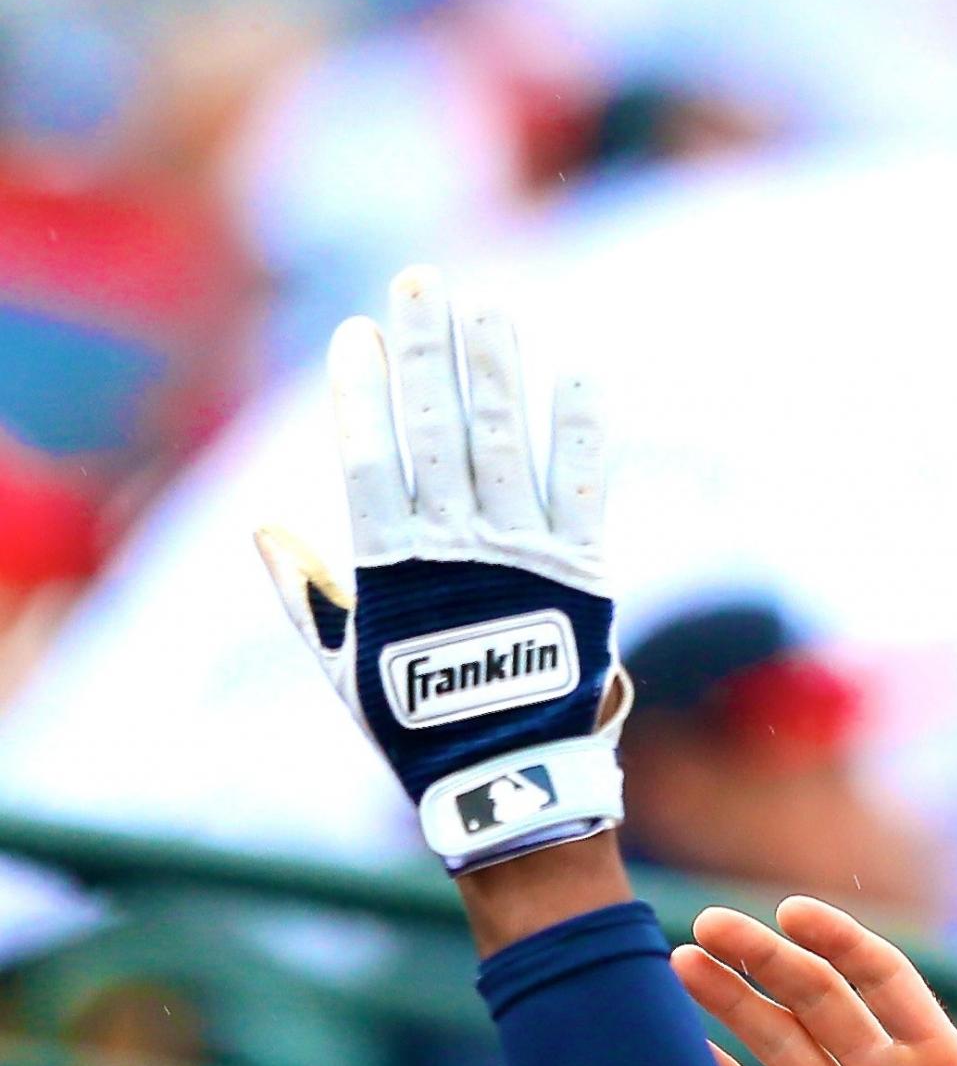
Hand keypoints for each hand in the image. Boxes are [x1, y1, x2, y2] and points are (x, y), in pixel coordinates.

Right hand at [257, 266, 629, 872]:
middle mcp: (458, 550)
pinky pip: (585, 489)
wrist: (511, 782)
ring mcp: (525, 557)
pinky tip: (579, 374)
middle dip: (428, 353)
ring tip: (489, 308)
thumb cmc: (417, 729)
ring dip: (497, 371)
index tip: (357, 332)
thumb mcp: (345, 665)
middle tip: (423, 283)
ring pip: (506, 444)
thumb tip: (263, 530)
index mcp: (391, 570)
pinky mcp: (585, 573)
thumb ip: (306, 594)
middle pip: (438, 431)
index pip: (369, 460)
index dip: (362, 394)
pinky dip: (584, 433)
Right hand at [674, 898, 956, 1065]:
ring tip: (682, 964)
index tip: (789, 913)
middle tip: (707, 927)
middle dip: (764, 962)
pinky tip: (692, 1053)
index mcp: (942, 1057)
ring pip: (782, 1049)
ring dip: (735, 1007)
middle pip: (816, 1003)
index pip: (880, 980)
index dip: (837, 942)